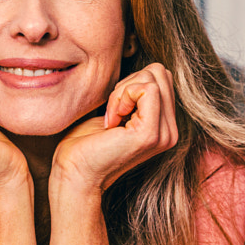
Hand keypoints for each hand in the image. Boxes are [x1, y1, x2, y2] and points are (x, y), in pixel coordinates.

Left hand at [51, 62, 178, 194]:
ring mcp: (163, 134)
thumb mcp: (118, 111)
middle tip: (112, 111)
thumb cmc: (86, 144)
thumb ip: (136, 95)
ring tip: (112, 117)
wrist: (74, 173)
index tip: (114, 109)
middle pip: (160, 73)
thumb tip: (149, 71)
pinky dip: (123, 95)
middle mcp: (170, 132)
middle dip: (129, 83)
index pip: (161, 78)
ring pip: (154, 77)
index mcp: (165, 127)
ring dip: (123, 90)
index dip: (132, 83)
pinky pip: (146, 89)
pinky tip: (112, 119)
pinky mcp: (150, 133)